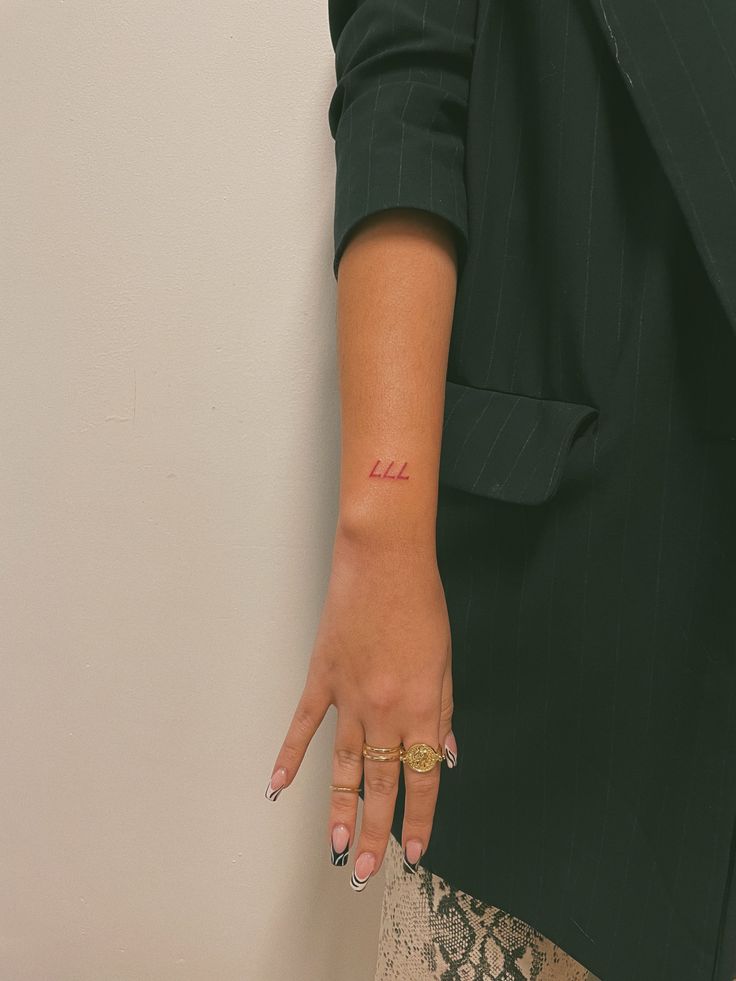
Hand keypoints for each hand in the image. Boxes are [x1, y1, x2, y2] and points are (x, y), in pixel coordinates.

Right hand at [264, 525, 458, 889]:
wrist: (384, 560)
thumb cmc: (421, 603)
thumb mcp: (444, 660)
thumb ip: (443, 710)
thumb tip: (447, 751)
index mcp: (421, 707)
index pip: (423, 775)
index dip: (421, 816)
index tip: (416, 848)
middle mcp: (384, 711)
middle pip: (382, 783)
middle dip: (378, 831)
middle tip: (369, 871)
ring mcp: (348, 697)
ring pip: (344, 766)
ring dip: (341, 809)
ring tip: (338, 847)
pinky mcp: (322, 678)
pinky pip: (304, 726)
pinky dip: (290, 757)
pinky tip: (279, 787)